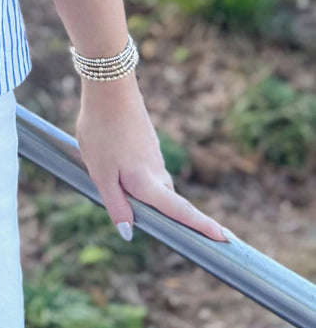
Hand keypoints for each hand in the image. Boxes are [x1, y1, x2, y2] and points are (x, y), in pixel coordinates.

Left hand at [74, 74, 230, 243]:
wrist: (109, 87)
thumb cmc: (101, 132)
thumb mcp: (100, 174)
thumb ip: (115, 204)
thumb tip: (129, 233)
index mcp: (147, 183)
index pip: (181, 212)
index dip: (202, 227)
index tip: (225, 240)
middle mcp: (157, 170)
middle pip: (168, 201)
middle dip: (168, 214)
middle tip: (165, 227)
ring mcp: (154, 153)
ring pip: (155, 182)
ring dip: (145, 191)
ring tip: (118, 182)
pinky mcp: (148, 141)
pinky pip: (146, 165)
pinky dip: (136, 172)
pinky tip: (112, 158)